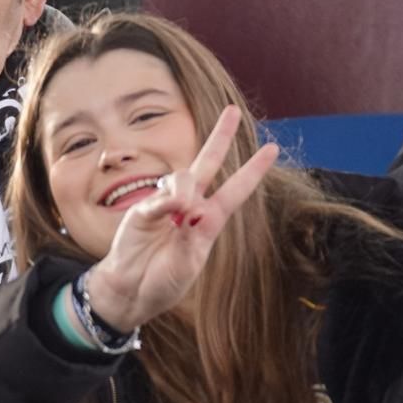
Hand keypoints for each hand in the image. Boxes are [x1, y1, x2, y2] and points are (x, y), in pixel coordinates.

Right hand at [87, 106, 278, 332]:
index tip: (272, 148)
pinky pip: (159, 197)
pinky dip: (164, 203)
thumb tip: (193, 207)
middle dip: (220, 137)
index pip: (235, 190)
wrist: (131, 290)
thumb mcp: (188, 266)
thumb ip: (194, 237)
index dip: (253, 170)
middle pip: (207, 164)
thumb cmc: (163, 281)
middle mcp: (189, 207)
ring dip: (186, 192)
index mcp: (208, 221)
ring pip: (184, 178)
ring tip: (182, 215)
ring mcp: (165, 205)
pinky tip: (166, 212)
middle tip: (233, 111)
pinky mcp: (143, 209)